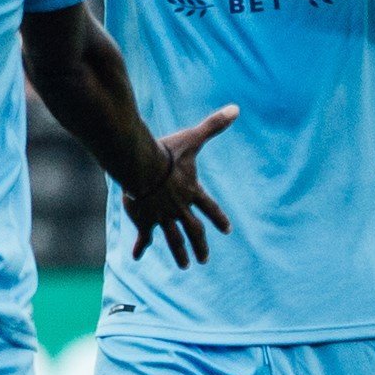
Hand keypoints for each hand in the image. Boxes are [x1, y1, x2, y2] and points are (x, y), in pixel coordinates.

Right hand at [117, 104, 237, 266]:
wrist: (143, 166)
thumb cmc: (167, 152)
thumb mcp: (193, 138)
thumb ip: (214, 125)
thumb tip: (236, 108)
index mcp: (192, 191)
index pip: (210, 208)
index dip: (218, 219)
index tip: (226, 230)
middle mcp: (180, 208)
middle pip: (194, 231)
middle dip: (201, 246)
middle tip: (204, 260)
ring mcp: (163, 216)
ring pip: (174, 240)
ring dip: (180, 254)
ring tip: (185, 266)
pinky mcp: (145, 220)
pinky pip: (144, 237)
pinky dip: (141, 247)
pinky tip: (137, 258)